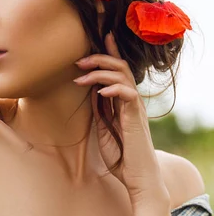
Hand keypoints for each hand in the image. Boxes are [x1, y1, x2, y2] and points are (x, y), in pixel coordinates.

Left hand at [73, 32, 166, 204]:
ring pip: (123, 76)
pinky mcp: (136, 118)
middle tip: (79, 61)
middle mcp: (131, 101)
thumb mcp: (104, 129)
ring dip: (100, 72)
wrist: (137, 178)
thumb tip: (91, 93)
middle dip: (99, 59)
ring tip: (81, 76)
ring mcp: (135, 108)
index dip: (111, 53)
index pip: (119, 71)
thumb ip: (100, 110)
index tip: (101, 37)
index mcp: (123, 102)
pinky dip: (114, 89)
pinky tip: (100, 91)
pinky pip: (128, 94)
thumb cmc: (121, 157)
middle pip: (120, 67)